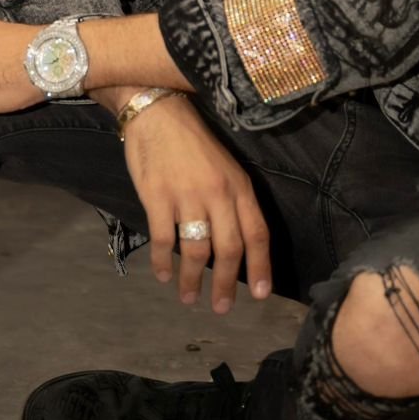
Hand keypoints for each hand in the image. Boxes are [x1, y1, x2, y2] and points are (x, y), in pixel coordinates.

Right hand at [120, 96, 271, 312]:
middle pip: (229, 249)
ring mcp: (187, 196)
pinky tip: (162, 274)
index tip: (259, 295)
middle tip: (221, 308)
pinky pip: (164, 239)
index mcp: (239, 186)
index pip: (257, 234)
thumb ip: (232, 201)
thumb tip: (234, 244)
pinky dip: (163, 262)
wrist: (158, 111)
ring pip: (196, 250)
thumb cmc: (193, 141)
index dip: (260, 267)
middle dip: (226, 284)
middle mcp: (218, 194)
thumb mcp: (225, 166)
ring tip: (189, 298)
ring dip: (192, 279)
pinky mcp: (158, 197)